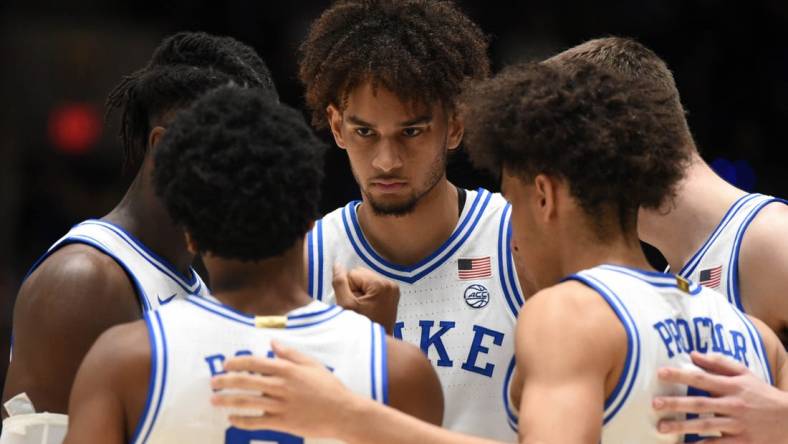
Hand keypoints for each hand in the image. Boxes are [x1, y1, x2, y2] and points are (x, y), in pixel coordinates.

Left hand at [211, 341, 362, 437]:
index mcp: (287, 369)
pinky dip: (241, 420)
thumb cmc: (329, 387)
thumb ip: (291, 353)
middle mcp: (281, 386)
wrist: (343, 413)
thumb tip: (273, 342)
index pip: (255, 363)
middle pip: (246, 382)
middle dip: (226, 381)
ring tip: (214, 400)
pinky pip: (256, 421)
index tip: (225, 364)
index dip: (237, 362)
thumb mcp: (313, 364)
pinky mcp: (282, 422)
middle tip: (213, 382)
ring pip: (247, 402)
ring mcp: (280, 405)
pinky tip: (232, 419)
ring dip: (227, 400)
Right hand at [332, 263, 399, 333]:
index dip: (347, 288)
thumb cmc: (359, 327)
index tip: (353, 304)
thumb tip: (337, 264)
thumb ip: (339, 283)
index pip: (353, 273)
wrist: (374, 344)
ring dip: (360, 290)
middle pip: (361, 273)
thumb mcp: (345, 305)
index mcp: (381, 285)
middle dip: (354, 288)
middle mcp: (391, 284)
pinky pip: (373, 285)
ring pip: (366, 278)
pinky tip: (368, 306)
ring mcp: (393, 289)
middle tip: (358, 306)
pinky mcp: (393, 293)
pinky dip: (367, 294)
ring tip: (363, 307)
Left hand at [653, 351, 787, 442]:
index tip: (660, 373)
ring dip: (682, 427)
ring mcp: (738, 424)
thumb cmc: (761, 393)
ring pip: (706, 426)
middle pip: (700, 403)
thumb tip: (693, 354)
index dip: (680, 375)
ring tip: (661, 427)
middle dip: (676, 403)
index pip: (701, 378)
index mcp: (732, 386)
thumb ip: (719, 363)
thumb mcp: (745, 374)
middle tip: (654, 403)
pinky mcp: (743, 442)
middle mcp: (733, 404)